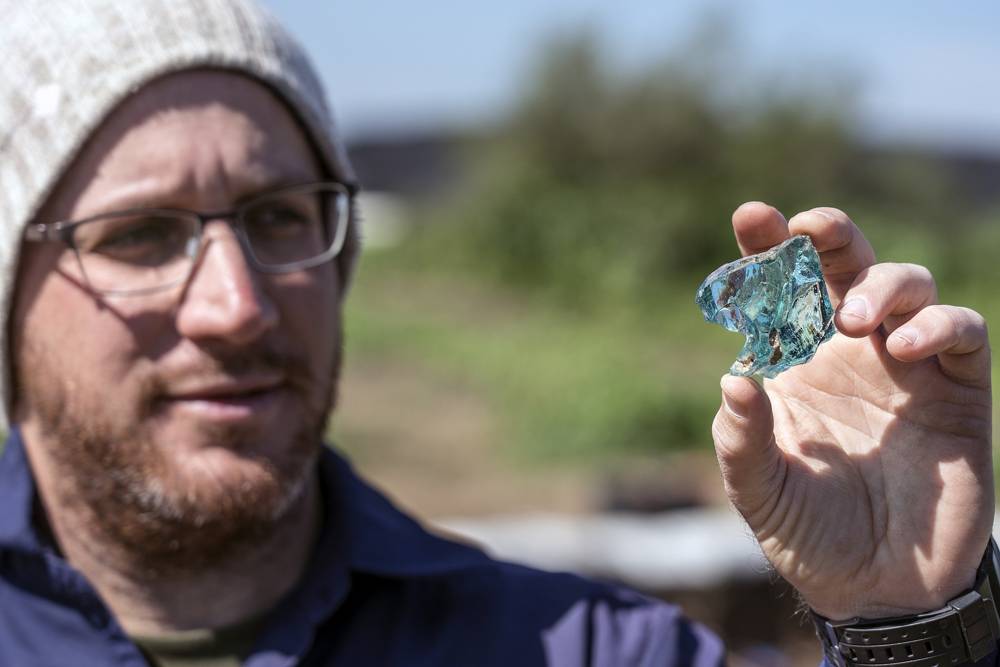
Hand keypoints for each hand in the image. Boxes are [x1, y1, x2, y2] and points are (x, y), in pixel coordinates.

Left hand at [711, 202, 992, 620]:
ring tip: (857, 323)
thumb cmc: (808, 532)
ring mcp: (905, 366)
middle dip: (829, 232)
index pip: (777, 290)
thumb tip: (734, 378)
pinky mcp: (958, 392)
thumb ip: (741, 441)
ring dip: (881, 284)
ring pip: (906, 283)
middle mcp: (847, 352)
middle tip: (809, 228)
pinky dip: (939, 324)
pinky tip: (905, 345)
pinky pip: (961, 333)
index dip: (766, 247)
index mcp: (793, 363)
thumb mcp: (760, 492)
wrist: (879, 587)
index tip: (752, 216)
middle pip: (845, 264)